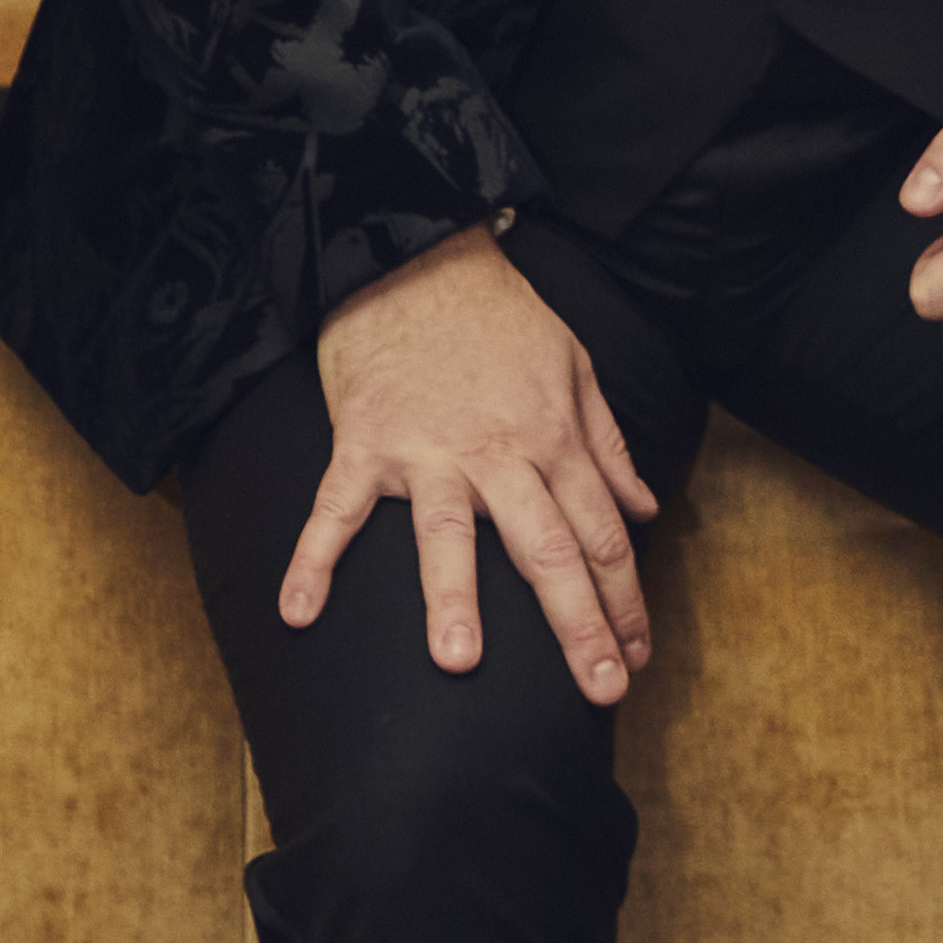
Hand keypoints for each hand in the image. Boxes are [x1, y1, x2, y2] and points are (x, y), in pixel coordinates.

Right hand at [284, 224, 658, 696]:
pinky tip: (298, 611)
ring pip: (447, 534)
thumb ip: (609, 446)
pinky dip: (313, 558)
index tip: (636, 658)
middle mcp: (498, 453)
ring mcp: (427, 451)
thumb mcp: (576, 366)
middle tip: (599, 688)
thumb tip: (645, 511)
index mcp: (553, 439)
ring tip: (458, 662)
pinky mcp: (365, 441)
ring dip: (453, 598)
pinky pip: (335, 509)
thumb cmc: (499, 314)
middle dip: (578, 623)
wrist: (417, 253)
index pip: (601, 535)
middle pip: (547, 549)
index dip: (623, 601)